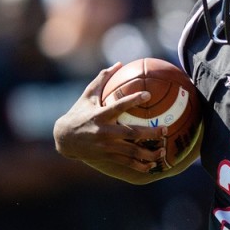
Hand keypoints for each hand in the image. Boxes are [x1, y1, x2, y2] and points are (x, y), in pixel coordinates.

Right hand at [53, 63, 167, 173]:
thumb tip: (119, 63)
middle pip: (132, 133)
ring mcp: (106, 146)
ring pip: (132, 151)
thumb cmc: (78, 113)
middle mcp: (104, 131)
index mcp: (100, 115)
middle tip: (165, 129)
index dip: (133, 100)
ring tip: (163, 150)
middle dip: (151, 133)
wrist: (64, 138)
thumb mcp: (87, 95)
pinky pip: (126, 162)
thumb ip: (103, 79)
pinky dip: (140, 165)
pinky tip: (152, 165)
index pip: (119, 106)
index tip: (148, 94)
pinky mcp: (107, 157)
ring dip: (149, 153)